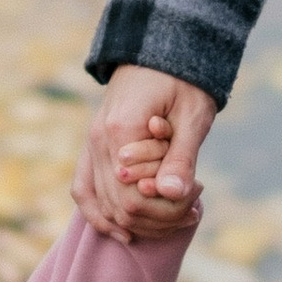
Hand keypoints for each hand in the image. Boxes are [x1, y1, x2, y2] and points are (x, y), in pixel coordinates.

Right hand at [74, 65, 216, 241]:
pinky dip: (100, 215)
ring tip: (175, 213)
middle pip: (120, 206)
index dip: (168, 207)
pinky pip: (83, 190)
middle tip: (193, 205)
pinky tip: (125, 231)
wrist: (159, 50)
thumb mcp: (192, 115)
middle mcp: (98, 141)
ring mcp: (90, 144)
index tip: (198, 191)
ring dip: (139, 219)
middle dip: (159, 216)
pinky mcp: (92, 147)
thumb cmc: (182, 79)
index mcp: (121, 130)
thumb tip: (173, 195)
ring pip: (102, 205)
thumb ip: (181, 157)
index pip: (136, 196)